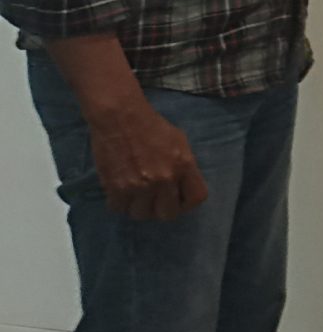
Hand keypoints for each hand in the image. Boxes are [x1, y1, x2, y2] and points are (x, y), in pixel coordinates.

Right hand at [85, 99, 207, 219]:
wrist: (120, 117)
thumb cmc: (151, 126)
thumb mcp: (180, 142)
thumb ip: (184, 167)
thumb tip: (182, 188)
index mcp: (184, 166)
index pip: (196, 198)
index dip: (187, 202)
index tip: (178, 199)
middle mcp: (164, 179)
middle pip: (167, 214)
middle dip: (161, 208)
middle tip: (154, 199)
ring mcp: (140, 186)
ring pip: (142, 214)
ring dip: (139, 207)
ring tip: (136, 194)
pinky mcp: (116, 187)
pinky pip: (120, 208)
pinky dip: (120, 203)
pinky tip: (121, 191)